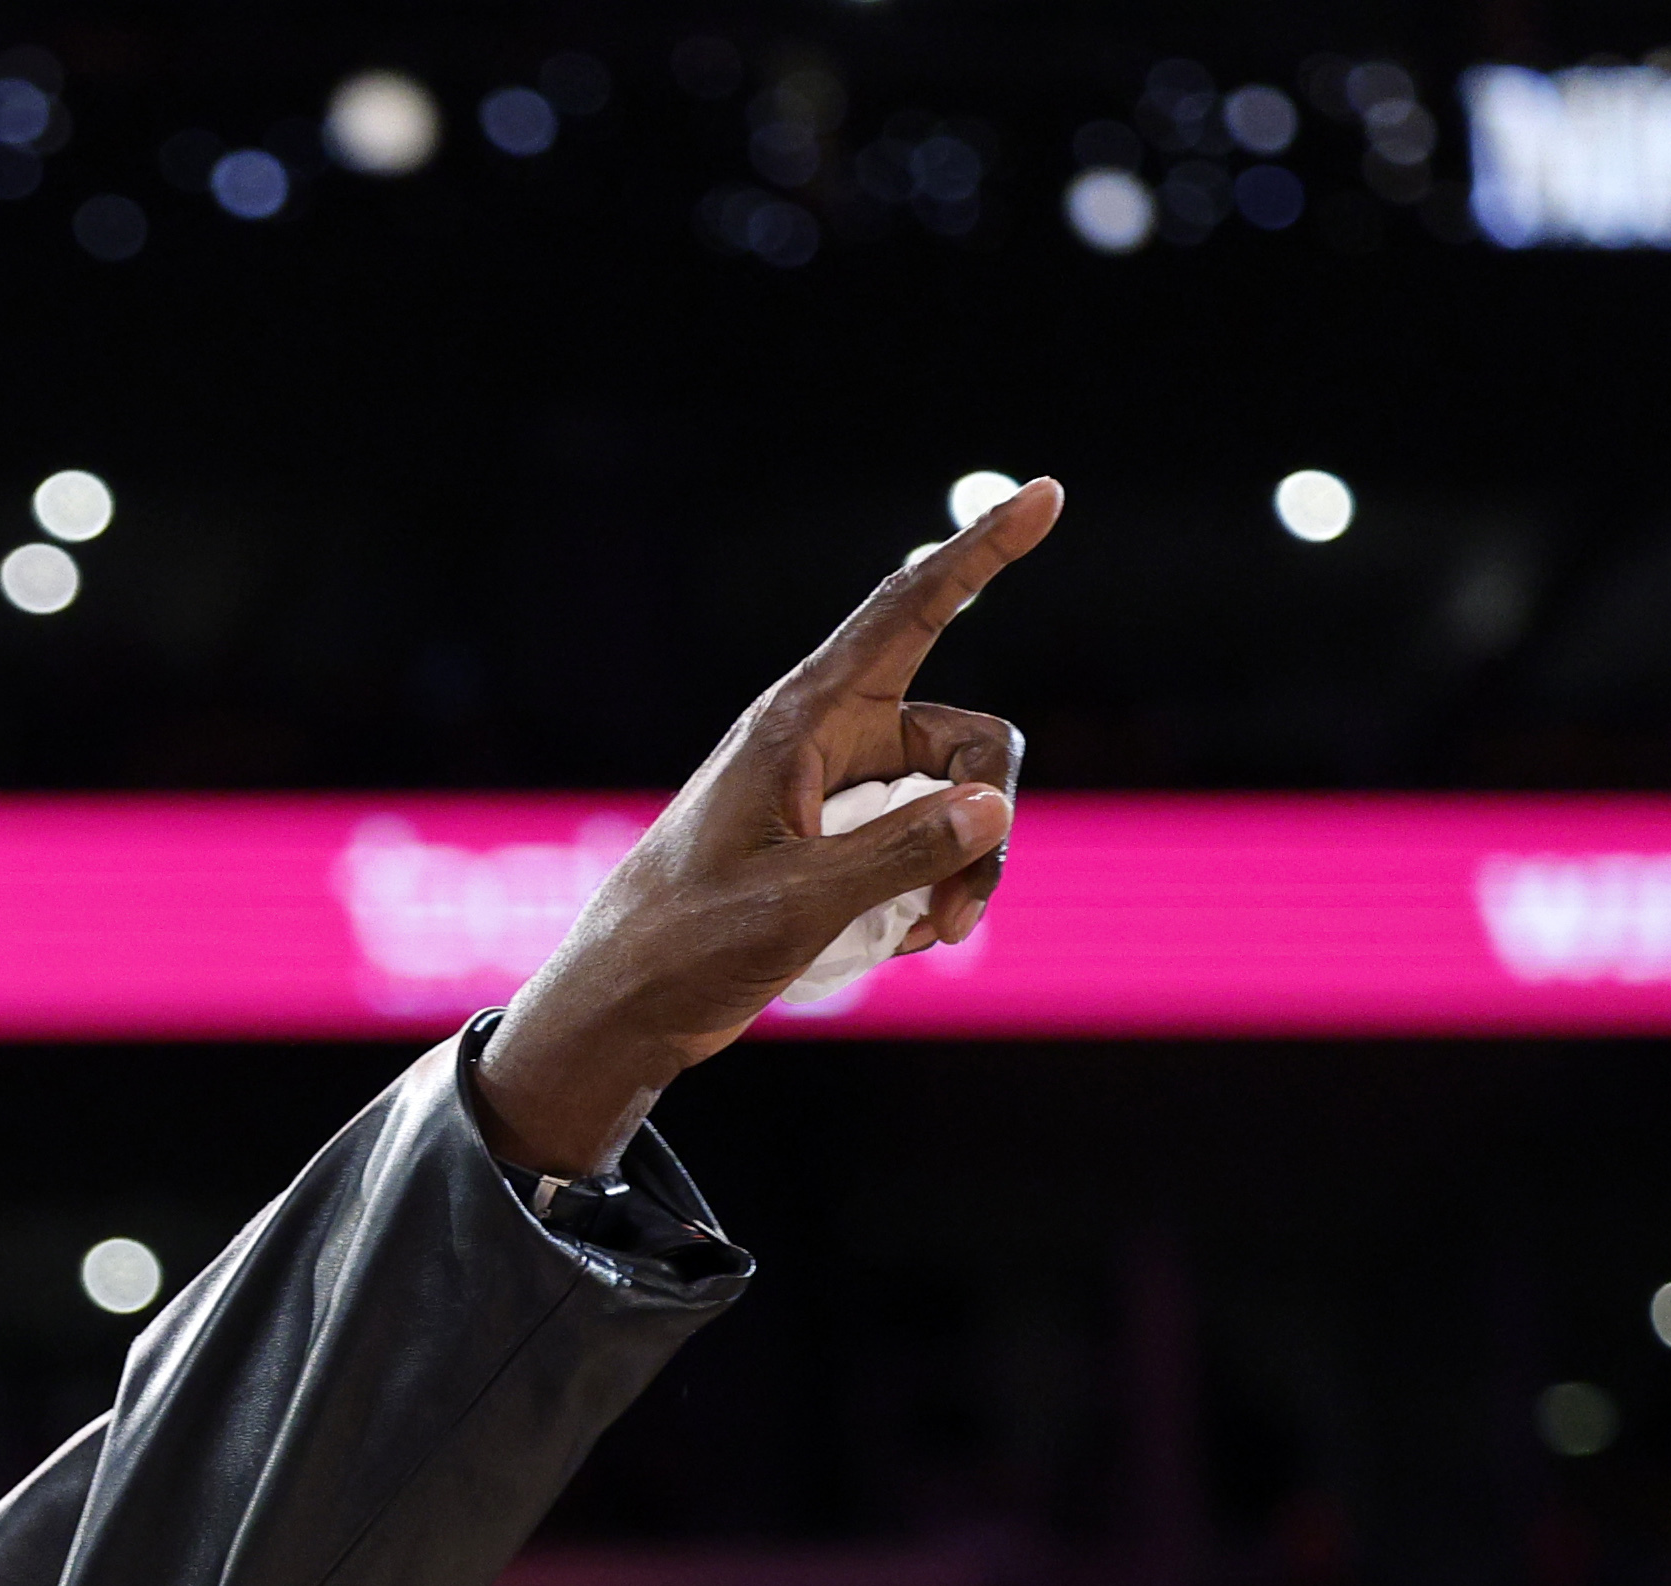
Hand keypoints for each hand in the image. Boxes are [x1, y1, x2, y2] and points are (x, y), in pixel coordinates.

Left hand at [473, 477, 1062, 1180]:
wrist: (625, 1007)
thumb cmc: (684, 944)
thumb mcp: (795, 902)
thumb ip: (899, 854)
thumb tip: (993, 810)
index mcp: (801, 722)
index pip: (907, 612)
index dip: (979, 553)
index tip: (1045, 493)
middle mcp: (827, 740)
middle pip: (968, 739)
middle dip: (989, 816)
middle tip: (959, 907)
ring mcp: (838, 790)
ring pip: (959, 799)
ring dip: (967, 868)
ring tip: (936, 934)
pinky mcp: (841, 840)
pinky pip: (929, 841)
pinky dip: (935, 888)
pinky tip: (906, 942)